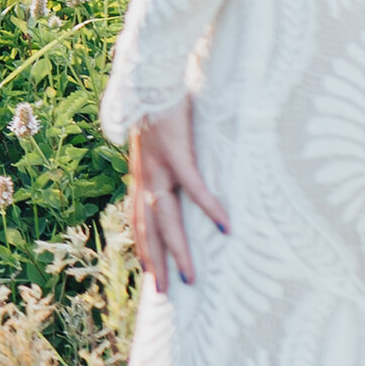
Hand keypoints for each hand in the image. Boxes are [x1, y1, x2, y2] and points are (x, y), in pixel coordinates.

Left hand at [127, 99, 227, 295]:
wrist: (152, 73)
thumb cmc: (161, 102)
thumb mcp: (161, 136)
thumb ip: (168, 156)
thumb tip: (184, 166)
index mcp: (141, 173)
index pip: (138, 219)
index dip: (143, 246)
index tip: (150, 273)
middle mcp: (145, 175)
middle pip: (149, 228)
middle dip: (157, 262)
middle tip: (166, 293)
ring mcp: (158, 165)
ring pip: (166, 217)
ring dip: (178, 250)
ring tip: (191, 277)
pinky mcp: (176, 150)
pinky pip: (194, 186)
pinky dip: (209, 207)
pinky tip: (225, 226)